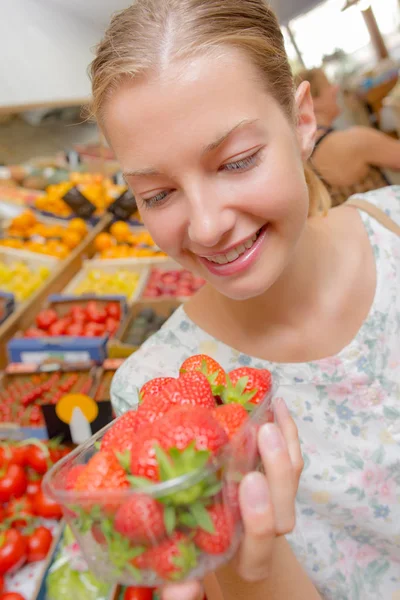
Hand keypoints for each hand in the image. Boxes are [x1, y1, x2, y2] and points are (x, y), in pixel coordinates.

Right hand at [161, 398, 302, 599]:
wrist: (233, 546)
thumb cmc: (202, 550)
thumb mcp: (190, 567)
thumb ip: (181, 585)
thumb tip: (177, 592)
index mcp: (247, 556)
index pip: (260, 544)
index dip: (259, 517)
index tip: (249, 482)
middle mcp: (268, 535)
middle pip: (285, 508)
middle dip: (277, 471)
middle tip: (263, 435)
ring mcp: (278, 506)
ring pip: (292, 482)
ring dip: (283, 447)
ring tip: (271, 414)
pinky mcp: (283, 485)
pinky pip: (295, 460)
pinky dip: (288, 432)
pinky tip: (276, 406)